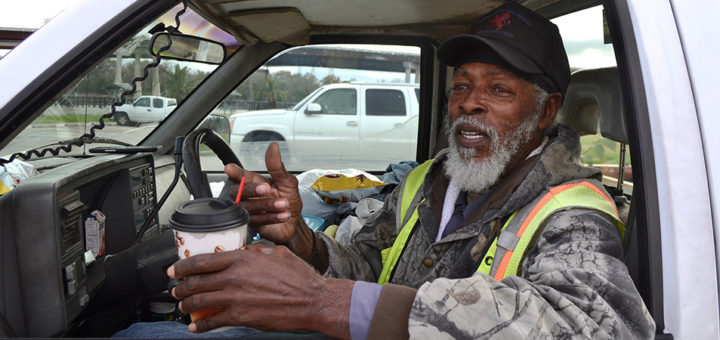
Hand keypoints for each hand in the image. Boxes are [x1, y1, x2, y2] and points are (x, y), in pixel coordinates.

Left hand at [168, 244, 351, 338]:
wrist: (311, 300)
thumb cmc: (298, 277)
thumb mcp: (277, 253)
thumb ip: (257, 251)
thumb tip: (245, 251)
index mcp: (242, 259)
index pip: (203, 261)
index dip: (183, 266)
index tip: (174, 270)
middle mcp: (235, 277)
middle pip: (197, 282)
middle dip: (181, 287)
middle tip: (176, 290)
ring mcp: (236, 298)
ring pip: (200, 301)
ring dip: (187, 305)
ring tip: (183, 307)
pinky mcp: (240, 316)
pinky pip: (213, 321)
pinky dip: (200, 325)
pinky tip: (195, 326)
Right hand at [225, 142, 312, 258]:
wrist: (295, 222)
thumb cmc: (289, 200)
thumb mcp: (287, 181)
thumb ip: (277, 166)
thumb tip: (273, 146)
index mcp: (255, 182)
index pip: (241, 176)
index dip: (235, 172)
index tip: (229, 169)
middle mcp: (249, 196)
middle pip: (239, 192)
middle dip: (252, 190)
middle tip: (266, 188)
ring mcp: (249, 210)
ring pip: (248, 207)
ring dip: (268, 205)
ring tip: (284, 204)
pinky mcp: (252, 224)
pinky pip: (256, 220)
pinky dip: (271, 217)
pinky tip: (283, 214)